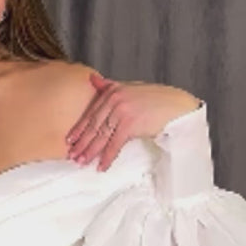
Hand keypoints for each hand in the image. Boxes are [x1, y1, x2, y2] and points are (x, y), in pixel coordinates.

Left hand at [66, 75, 200, 168]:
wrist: (176, 106)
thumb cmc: (154, 99)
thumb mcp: (129, 88)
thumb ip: (109, 86)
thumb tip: (92, 79)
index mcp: (111, 90)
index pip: (91, 113)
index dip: (79, 128)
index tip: (69, 141)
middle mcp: (114, 99)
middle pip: (93, 126)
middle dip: (82, 143)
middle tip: (72, 157)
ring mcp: (121, 111)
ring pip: (101, 136)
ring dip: (91, 152)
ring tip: (82, 163)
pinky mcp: (130, 124)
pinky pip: (114, 144)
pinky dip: (107, 157)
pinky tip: (101, 166)